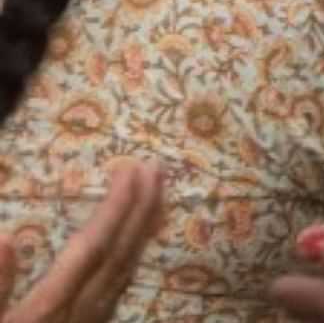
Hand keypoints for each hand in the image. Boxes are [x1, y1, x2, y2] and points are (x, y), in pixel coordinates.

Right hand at [0, 160, 164, 322]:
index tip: (130, 170)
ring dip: (141, 231)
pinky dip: (130, 260)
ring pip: (123, 275)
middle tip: (157, 167)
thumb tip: (7, 239)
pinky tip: (135, 245)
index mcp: (45, 314)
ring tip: (158, 193)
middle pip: (117, 259)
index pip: (90, 252)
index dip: (113, 209)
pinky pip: (117, 292)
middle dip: (139, 211)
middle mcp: (76, 319)